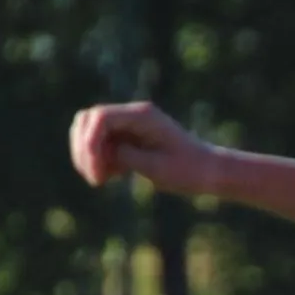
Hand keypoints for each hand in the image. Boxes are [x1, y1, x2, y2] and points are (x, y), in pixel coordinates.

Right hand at [69, 102, 221, 195]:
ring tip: (103, 180)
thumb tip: (100, 151)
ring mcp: (129, 124)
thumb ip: (124, 156)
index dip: (90, 143)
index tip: (95, 171)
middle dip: (85, 149)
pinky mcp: (128, 137)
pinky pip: (101, 144)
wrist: (209, 172)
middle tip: (95, 179)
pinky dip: (100, 160)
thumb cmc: (188, 170)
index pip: (100, 117)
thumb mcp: (155, 168)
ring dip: (90, 156)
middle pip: (88, 120)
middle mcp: (134, 115)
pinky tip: (114, 176)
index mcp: (143, 116)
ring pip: (90, 133)